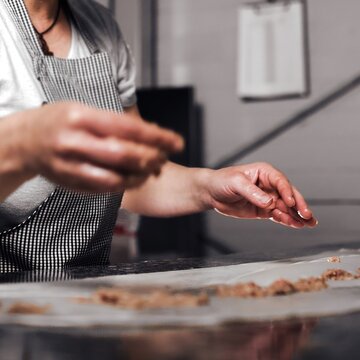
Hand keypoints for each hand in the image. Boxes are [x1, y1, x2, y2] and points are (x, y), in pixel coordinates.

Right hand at [15, 102, 183, 192]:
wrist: (25, 143)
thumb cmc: (59, 121)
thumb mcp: (83, 109)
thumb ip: (114, 122)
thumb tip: (150, 133)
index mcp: (80, 118)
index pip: (126, 128)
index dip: (156, 137)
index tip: (177, 142)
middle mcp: (74, 142)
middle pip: (123, 156)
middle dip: (151, 159)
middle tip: (166, 158)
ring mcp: (71, 166)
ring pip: (115, 177)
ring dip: (141, 176)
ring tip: (155, 169)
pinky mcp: (71, 184)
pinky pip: (105, 189)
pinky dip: (126, 184)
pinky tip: (136, 178)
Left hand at [205, 163, 316, 227]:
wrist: (211, 192)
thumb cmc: (222, 181)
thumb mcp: (235, 183)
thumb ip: (253, 192)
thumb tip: (270, 202)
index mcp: (264, 172)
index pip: (280, 181)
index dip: (287, 192)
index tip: (292, 203)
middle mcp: (269, 184)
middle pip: (288, 194)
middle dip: (299, 205)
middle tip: (307, 215)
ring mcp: (267, 198)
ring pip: (286, 207)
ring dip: (297, 215)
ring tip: (309, 224)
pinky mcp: (263, 209)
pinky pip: (278, 215)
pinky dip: (287, 220)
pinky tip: (296, 225)